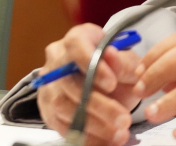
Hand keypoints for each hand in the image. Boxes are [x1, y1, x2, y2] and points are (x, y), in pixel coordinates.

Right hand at [36, 23, 141, 145]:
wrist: (107, 87)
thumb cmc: (116, 71)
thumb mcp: (128, 64)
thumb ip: (123, 62)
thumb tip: (111, 56)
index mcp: (77, 40)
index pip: (76, 46)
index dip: (91, 64)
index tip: (111, 83)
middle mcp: (57, 59)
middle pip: (69, 81)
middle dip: (98, 104)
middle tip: (124, 119)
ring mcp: (49, 83)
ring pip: (63, 105)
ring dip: (93, 124)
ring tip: (119, 133)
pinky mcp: (48, 107)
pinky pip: (61, 125)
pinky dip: (85, 137)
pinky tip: (106, 141)